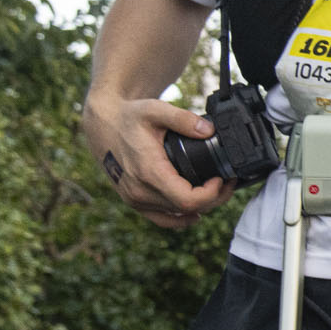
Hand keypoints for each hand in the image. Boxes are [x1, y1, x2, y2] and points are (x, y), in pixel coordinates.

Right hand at [80, 93, 233, 229]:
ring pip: (176, 215)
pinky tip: (196, 212)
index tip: (222, 178)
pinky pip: (161, 219)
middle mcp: (140, 191)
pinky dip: (181, 218)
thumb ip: (183, 119)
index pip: (188, 200)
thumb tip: (209, 131)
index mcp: (149, 172)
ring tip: (216, 189)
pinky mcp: (133, 201)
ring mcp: (135, 199)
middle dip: (213, 198)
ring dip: (200, 206)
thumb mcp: (156, 110)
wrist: (104, 125)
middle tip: (227, 182)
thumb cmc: (130, 117)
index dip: (212, 194)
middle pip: (186, 209)